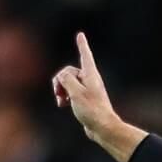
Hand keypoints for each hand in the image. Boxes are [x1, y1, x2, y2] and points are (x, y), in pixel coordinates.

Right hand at [52, 33, 144, 161]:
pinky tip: (63, 105)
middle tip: (59, 93)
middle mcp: (89, 79)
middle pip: (69, 71)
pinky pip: (70, 92)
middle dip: (60, 80)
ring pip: (68, 83)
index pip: (85, 55)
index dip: (82, 45)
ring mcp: (87, 89)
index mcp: (90, 74)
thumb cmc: (91, 109)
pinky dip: (64, 96)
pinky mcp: (84, 99)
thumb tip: (61, 76)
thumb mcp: (75, 92)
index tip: (80, 35)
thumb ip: (66, 80)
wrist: (102, 127)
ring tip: (60, 101)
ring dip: (61, 90)